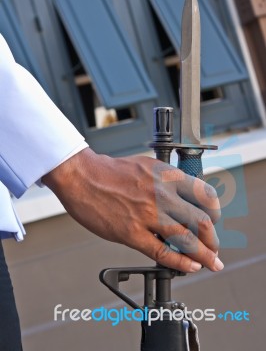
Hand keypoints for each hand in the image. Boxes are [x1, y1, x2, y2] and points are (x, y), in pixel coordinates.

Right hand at [42, 148, 222, 272]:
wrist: (82, 176)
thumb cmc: (111, 171)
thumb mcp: (146, 166)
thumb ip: (166, 180)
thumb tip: (181, 197)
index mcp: (166, 176)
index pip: (206, 195)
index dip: (215, 211)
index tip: (214, 221)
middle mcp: (162, 194)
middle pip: (202, 221)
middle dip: (213, 239)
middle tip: (214, 248)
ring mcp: (147, 214)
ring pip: (187, 239)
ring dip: (204, 255)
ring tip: (210, 263)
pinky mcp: (131, 232)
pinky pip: (162, 252)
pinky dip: (180, 262)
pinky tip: (190, 267)